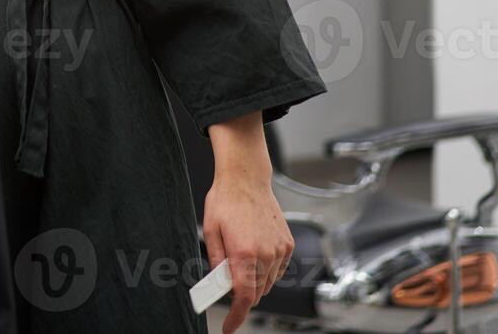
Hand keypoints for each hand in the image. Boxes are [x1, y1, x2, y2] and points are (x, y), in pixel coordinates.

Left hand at [201, 173, 293, 333]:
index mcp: (244, 253)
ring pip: (268, 284)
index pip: (244, 297)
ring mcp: (280, 250)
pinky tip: (255, 257)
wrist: (246, 179)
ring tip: (241, 264)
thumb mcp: (210, 231)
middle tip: (227, 285)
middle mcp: (266, 254)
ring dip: (255, 283)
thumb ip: (216, 261)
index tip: (229, 328)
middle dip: (242, 296)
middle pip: (257, 294)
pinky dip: (267, 271)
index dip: (237, 316)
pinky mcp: (287, 244)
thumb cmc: (225, 201)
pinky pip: (278, 270)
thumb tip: (219, 284)